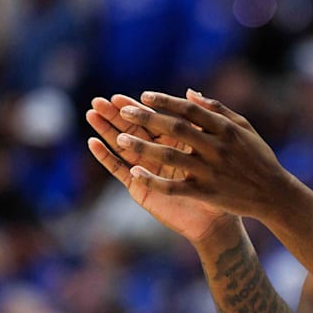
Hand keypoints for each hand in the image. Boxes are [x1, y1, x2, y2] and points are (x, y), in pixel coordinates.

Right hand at [86, 94, 234, 242]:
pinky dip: (107, 157)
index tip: (119, 96)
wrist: (217, 220)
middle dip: (116, 116)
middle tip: (99, 101)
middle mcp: (159, 154)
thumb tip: (191, 93)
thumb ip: (200, 122)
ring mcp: (148, 170)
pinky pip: (121, 171)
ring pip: (123, 146)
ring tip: (91, 114)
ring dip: (107, 131)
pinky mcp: (141, 188)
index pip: (152, 121)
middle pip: (133, 131)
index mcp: (175, 143)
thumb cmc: (221, 185)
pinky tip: (93, 143)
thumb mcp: (212, 149)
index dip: (136, 109)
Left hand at [114, 90, 297, 221]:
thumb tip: (189, 92)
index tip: (143, 96)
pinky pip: (174, 186)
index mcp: (226, 129)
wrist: (273, 195)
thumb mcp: (244, 127)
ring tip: (121, 138)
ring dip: (144, 146)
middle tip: (122, 110)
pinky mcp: (206, 193)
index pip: (190, 110)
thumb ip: (218, 109)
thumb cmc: (258, 158)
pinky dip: (153, 180)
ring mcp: (210, 171)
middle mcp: (217, 148)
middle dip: (147, 118)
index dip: (165, 101)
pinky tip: (135, 173)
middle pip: (176, 128)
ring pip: (171, 156)